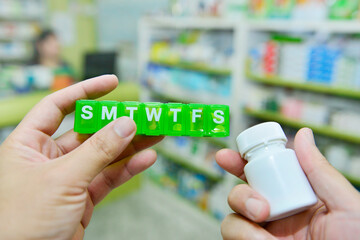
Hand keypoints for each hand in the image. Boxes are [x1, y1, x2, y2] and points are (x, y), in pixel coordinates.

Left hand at [0, 75, 162, 239]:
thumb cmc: (23, 224)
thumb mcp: (62, 179)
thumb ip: (97, 151)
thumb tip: (125, 124)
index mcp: (28, 145)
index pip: (57, 106)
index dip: (84, 91)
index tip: (111, 83)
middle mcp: (47, 158)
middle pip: (88, 131)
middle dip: (117, 123)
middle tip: (145, 114)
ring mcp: (67, 178)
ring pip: (103, 155)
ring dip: (130, 145)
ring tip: (156, 134)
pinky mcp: (81, 198)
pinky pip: (108, 178)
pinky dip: (128, 169)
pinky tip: (147, 159)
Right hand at [216, 128, 359, 239]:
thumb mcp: (346, 206)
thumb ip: (319, 170)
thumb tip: (303, 135)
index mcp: (297, 198)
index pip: (264, 173)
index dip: (241, 162)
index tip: (226, 156)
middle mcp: (277, 215)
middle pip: (240, 193)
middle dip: (241, 194)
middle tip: (261, 208)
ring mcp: (264, 236)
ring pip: (232, 219)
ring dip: (244, 224)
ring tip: (266, 236)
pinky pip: (233, 239)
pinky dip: (245, 239)